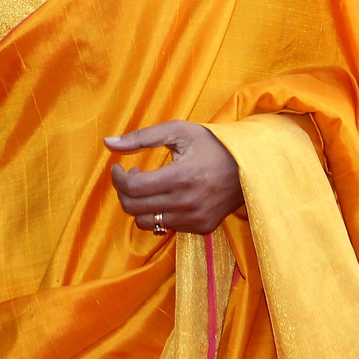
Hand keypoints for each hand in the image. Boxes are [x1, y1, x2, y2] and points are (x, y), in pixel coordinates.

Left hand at [105, 120, 244, 234]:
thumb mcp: (178, 131)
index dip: (118, 178)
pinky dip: (158, 213)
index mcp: (181, 176)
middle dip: (124, 191)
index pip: (132, 188)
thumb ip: (140, 137)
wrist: (250, 165)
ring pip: (146, 223)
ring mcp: (195, 219)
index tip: (119, 167)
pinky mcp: (201, 228)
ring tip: (149, 187)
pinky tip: (167, 196)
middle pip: (134, 208)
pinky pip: (165, 227)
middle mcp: (188, 203)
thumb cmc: (211, 143)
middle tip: (133, 175)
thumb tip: (107, 143)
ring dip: (139, 205)